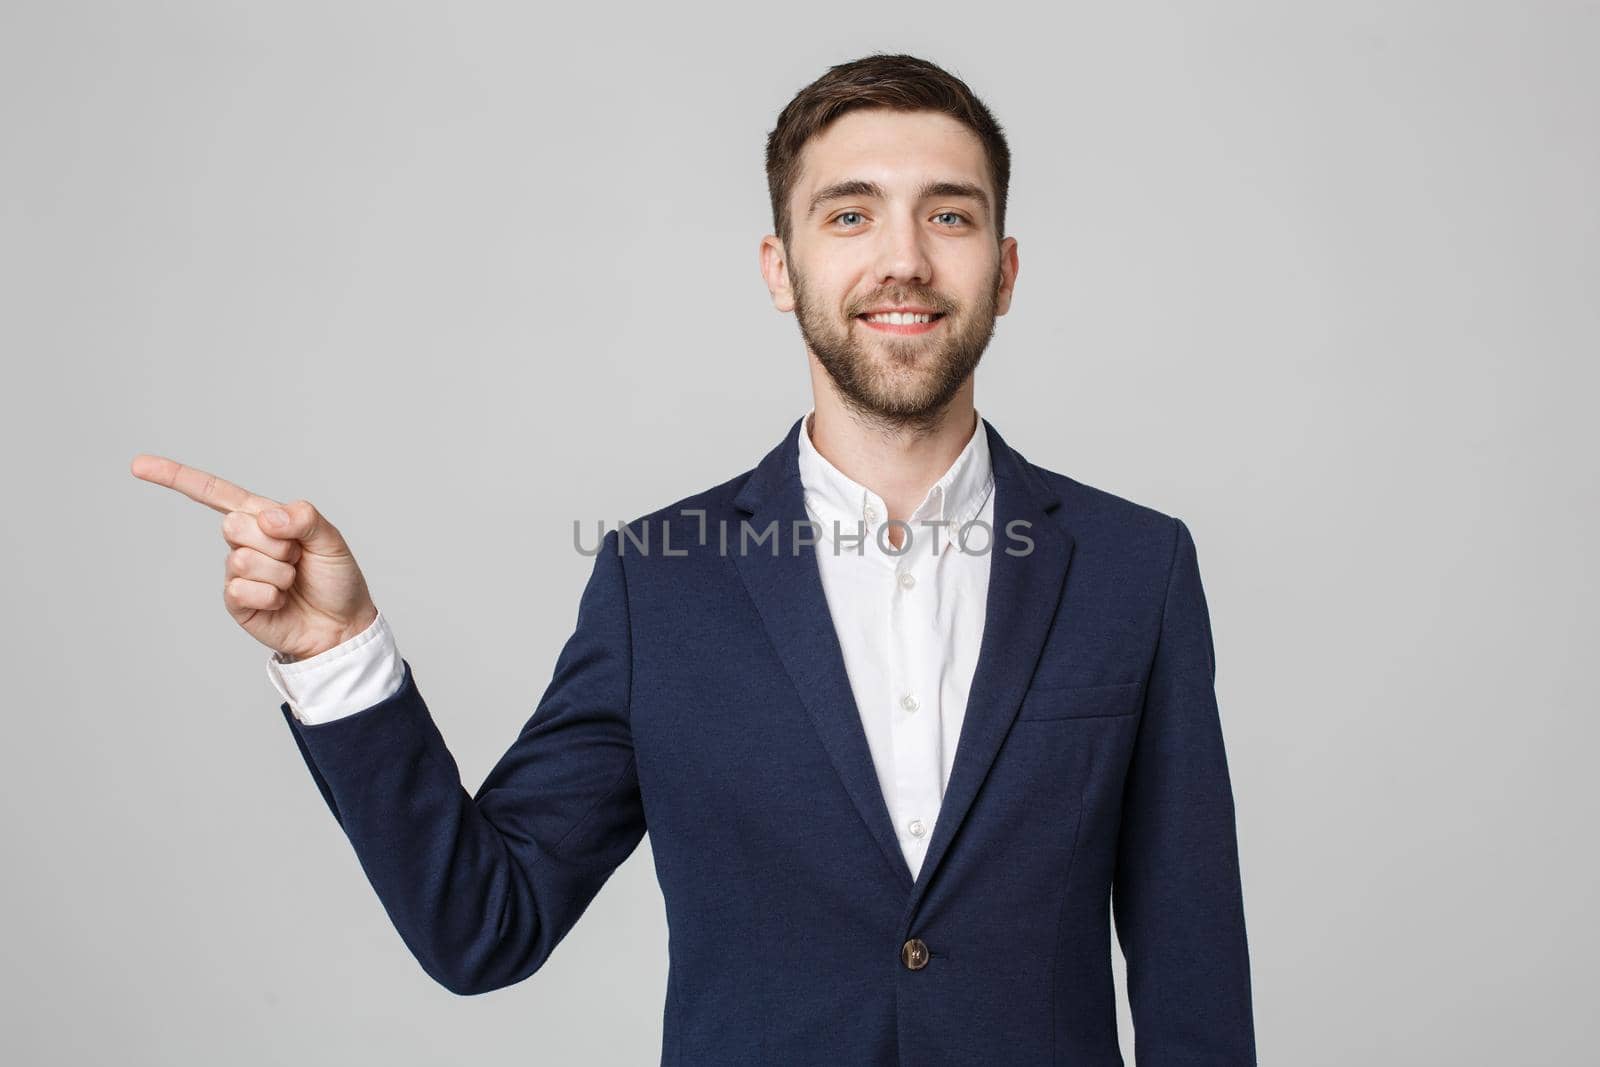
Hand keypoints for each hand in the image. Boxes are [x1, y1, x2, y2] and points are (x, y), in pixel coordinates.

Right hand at [130, 454, 378, 660]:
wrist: (341, 626)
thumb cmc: (336, 580)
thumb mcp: (331, 540)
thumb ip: (305, 518)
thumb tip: (266, 516)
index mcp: (264, 517)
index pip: (215, 493)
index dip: (176, 477)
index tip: (138, 465)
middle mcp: (245, 541)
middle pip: (232, 525)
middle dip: (276, 543)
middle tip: (297, 558)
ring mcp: (237, 571)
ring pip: (241, 559)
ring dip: (278, 572)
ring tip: (293, 581)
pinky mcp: (235, 601)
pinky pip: (239, 589)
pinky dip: (270, 596)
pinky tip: (280, 602)